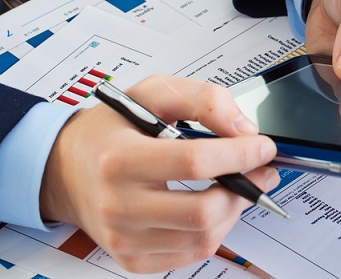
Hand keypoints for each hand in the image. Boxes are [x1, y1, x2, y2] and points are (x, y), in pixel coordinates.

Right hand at [40, 75, 279, 272]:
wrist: (67, 168)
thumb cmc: (112, 129)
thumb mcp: (153, 93)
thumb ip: (203, 99)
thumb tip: (243, 130)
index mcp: (120, 159)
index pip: (193, 162)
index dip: (240, 154)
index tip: (263, 146)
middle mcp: (118, 204)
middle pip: (202, 211)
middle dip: (246, 189)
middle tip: (262, 169)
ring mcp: (124, 238)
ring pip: (203, 238)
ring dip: (236, 210)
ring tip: (241, 185)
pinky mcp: (133, 258)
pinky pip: (191, 253)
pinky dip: (216, 230)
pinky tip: (215, 206)